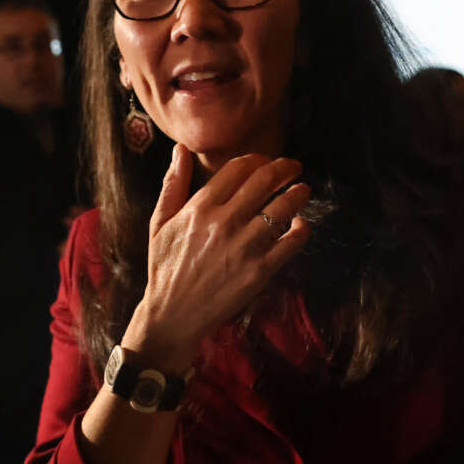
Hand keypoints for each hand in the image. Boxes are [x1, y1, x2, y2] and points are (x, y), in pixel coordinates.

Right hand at [123, 144, 310, 370]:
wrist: (173, 314)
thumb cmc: (165, 267)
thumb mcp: (159, 223)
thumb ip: (173, 184)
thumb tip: (180, 149)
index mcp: (200, 208)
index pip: (238, 168)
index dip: (257, 159)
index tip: (265, 161)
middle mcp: (224, 223)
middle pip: (265, 181)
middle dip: (285, 168)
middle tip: (294, 166)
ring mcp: (245, 247)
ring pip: (283, 208)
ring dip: (299, 193)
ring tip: (303, 190)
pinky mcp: (260, 271)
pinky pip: (291, 243)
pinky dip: (302, 229)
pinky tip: (301, 224)